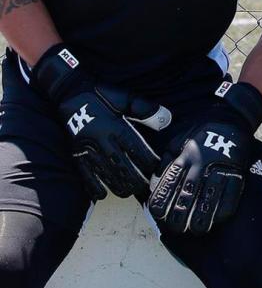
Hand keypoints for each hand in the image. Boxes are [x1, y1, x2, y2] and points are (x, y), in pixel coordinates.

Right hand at [31, 45, 171, 199]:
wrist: (70, 94)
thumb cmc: (101, 95)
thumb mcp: (125, 97)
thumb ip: (145, 110)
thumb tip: (166, 120)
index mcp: (116, 127)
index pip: (136, 150)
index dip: (148, 161)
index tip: (156, 167)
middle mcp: (102, 142)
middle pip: (122, 167)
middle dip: (136, 179)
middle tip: (146, 185)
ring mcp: (87, 151)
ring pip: (105, 175)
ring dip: (119, 186)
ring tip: (129, 192)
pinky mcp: (75, 155)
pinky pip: (85, 177)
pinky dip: (94, 188)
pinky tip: (103, 194)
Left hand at [149, 81, 261, 234]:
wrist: (231, 115)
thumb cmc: (200, 132)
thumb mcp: (177, 141)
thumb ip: (165, 163)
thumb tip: (153, 184)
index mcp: (184, 157)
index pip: (168, 185)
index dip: (162, 204)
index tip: (160, 214)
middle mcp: (200, 164)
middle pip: (186, 197)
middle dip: (180, 217)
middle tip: (178, 228)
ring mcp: (220, 168)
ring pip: (208, 200)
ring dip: (202, 218)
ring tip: (197, 228)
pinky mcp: (237, 170)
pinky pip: (231, 194)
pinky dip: (224, 209)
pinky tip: (218, 218)